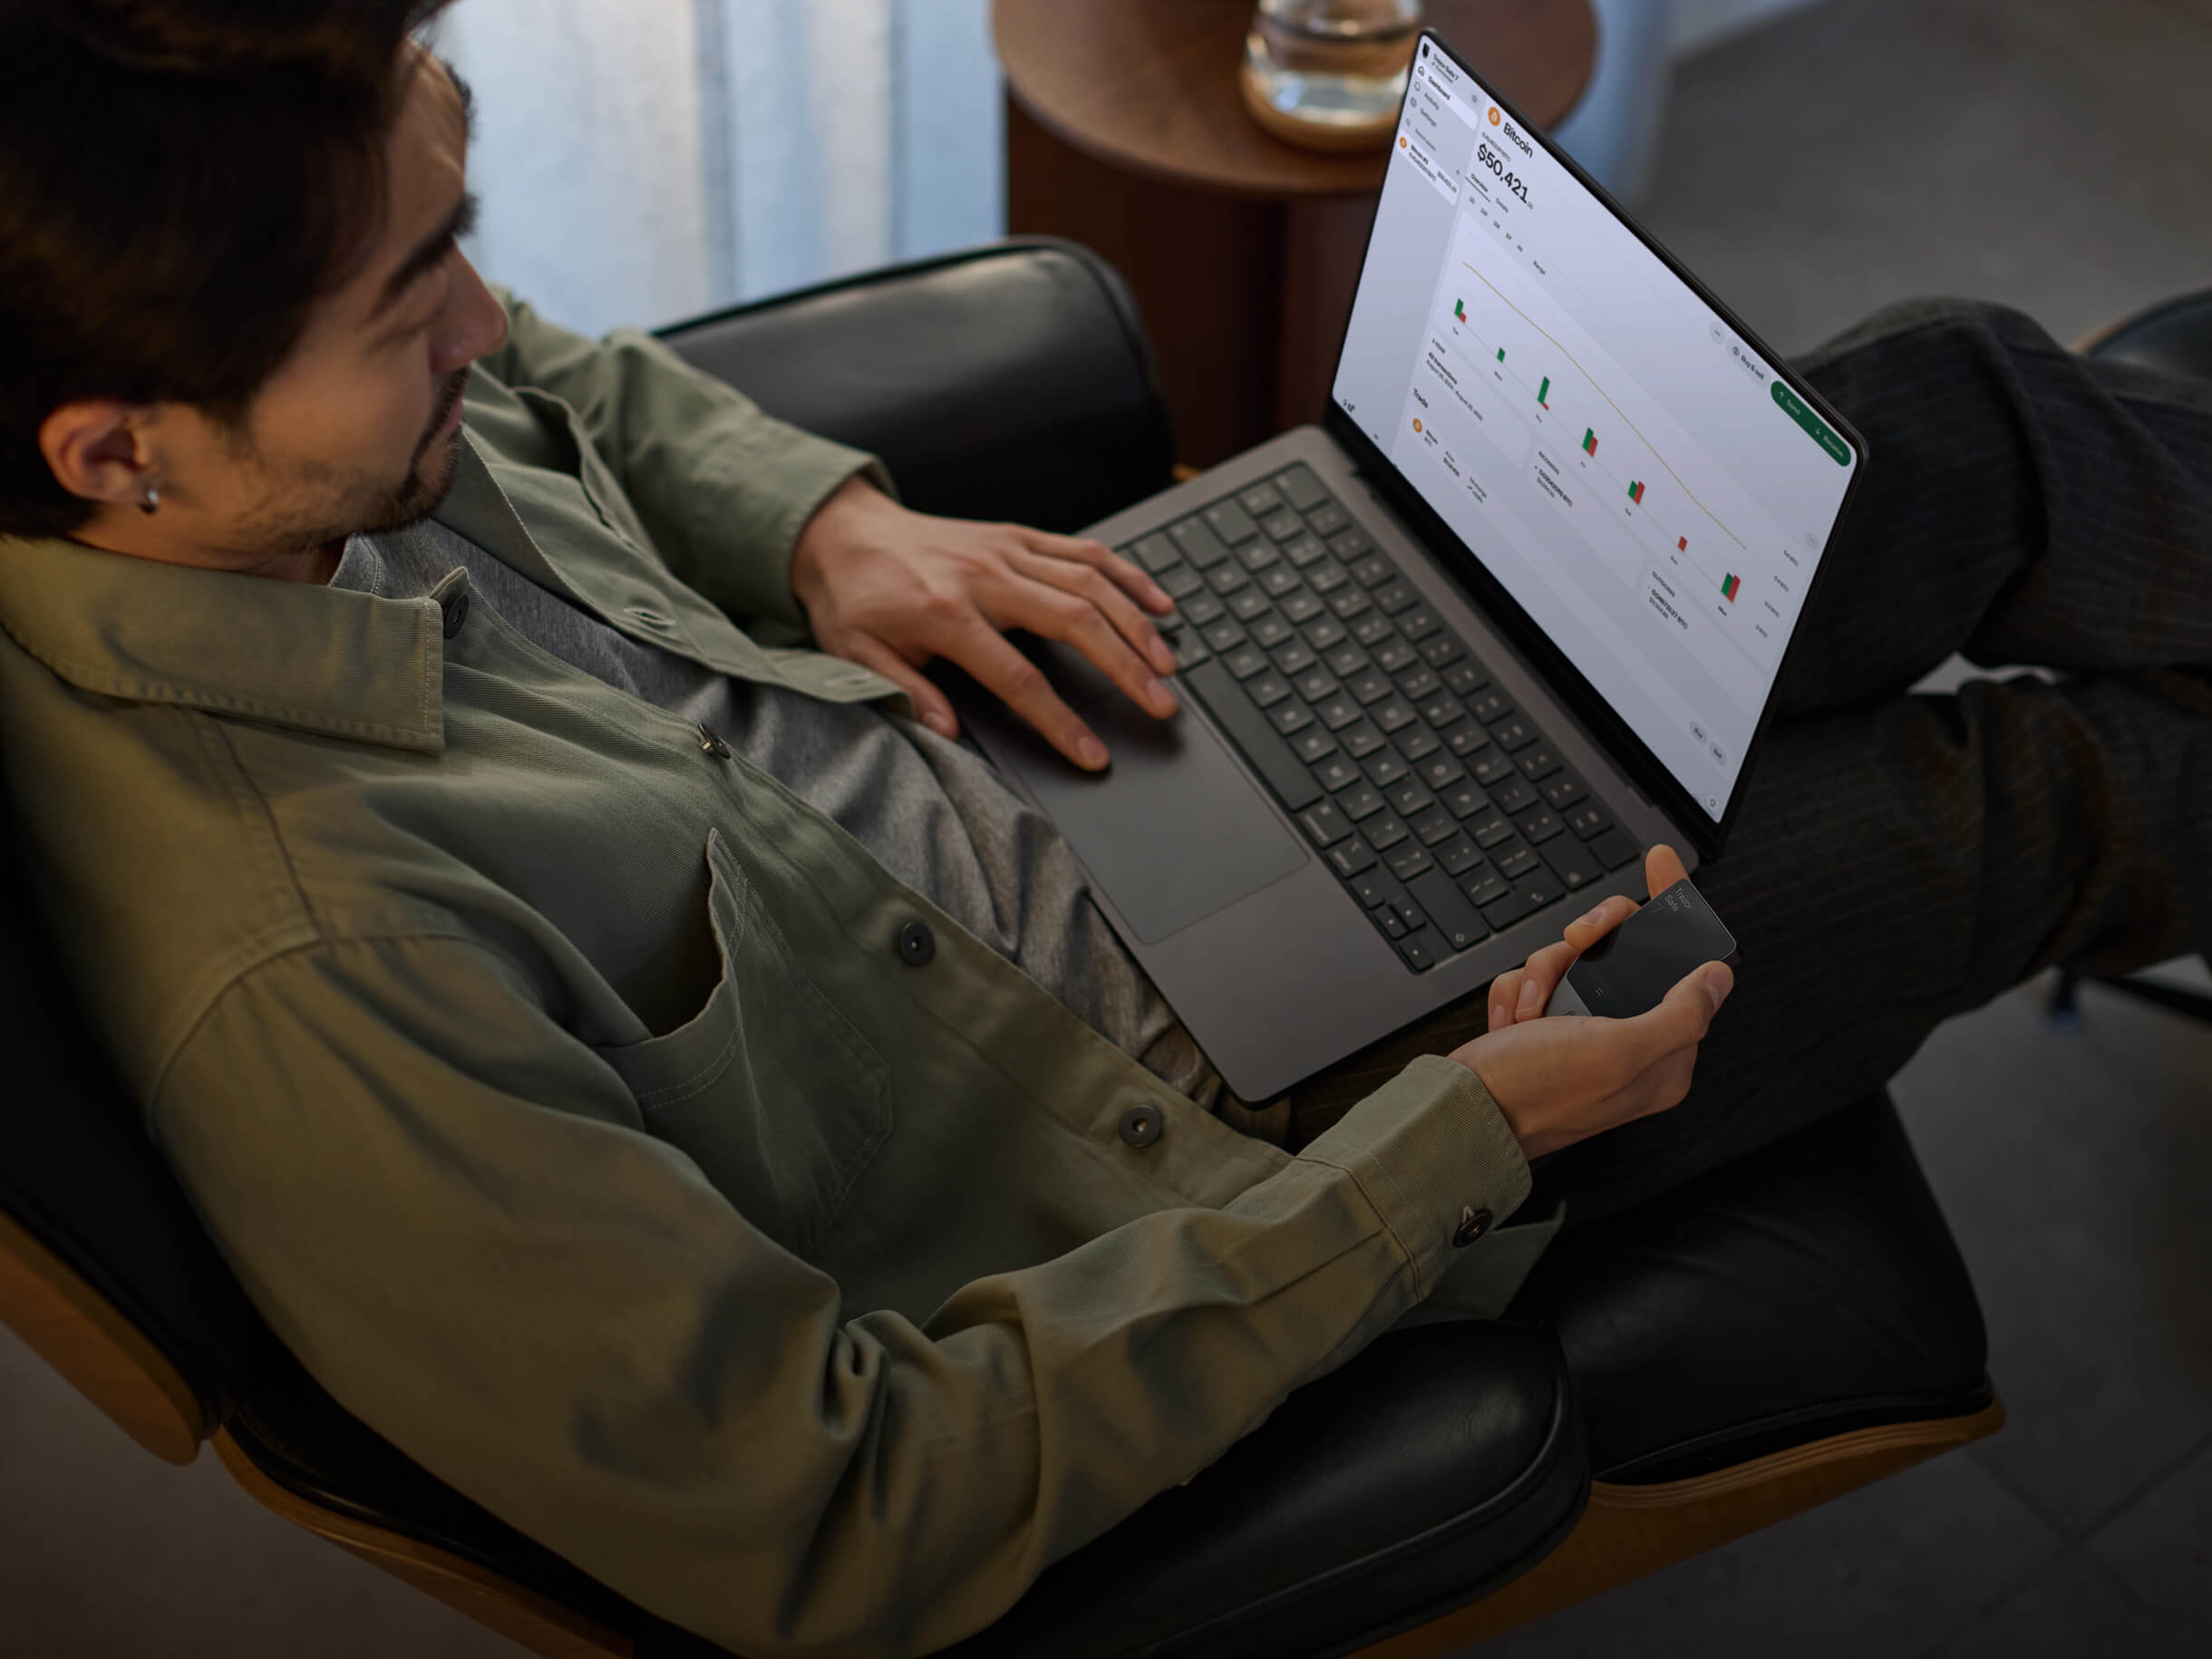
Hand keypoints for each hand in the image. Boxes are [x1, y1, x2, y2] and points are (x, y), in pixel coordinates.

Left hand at [788, 478, 1179, 770]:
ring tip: (1169, 664)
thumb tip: (949, 734)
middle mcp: (985, 577)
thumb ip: (909, 692)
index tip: (1093, 754)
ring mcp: (1006, 551)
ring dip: (1136, 623)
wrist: (841, 531)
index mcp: (946, 615)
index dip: (1060, 721)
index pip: (1018, 678)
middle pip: (1075, 622)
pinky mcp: (1017, 535)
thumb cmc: (853, 598)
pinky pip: (1084, 550)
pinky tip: (1159, 602)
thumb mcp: (858, 656)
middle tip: (1161, 705)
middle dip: (1126, 666)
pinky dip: (1127, 574)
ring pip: (1090, 581)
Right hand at [1444, 845, 1734, 1159]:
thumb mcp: (1616, 1052)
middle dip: (1592, 940)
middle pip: (1626, 948)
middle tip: (1578, 942)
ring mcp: (1585, 1030)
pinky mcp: (1547, 1023)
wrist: (1463, 1111)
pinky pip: (1540, 978)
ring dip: (1545, 972)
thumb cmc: (1535, 1094)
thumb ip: (1679, 1015)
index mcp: (1663, 1055)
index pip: (1689, 968)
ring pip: (1576, 958)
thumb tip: (1718, 977)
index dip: (1678, 910)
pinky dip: (1519, 990)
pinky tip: (1513, 1021)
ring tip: (1531, 1009)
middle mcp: (1629, 1040)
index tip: (1660, 863)